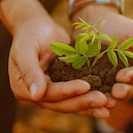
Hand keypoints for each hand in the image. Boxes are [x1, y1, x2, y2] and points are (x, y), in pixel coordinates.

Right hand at [0, 0, 113, 117]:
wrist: (38, 27)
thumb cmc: (30, 34)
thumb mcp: (26, 48)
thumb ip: (30, 71)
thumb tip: (36, 96)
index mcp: (23, 89)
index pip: (49, 95)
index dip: (67, 92)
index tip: (86, 86)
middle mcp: (37, 96)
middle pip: (62, 104)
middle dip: (84, 102)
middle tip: (104, 100)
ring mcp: (52, 94)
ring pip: (73, 104)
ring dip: (91, 106)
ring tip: (110, 106)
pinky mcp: (64, 89)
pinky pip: (79, 97)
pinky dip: (92, 99)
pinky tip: (109, 102)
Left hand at [70, 4, 132, 102]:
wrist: (94, 21)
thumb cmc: (120, 27)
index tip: (122, 76)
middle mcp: (127, 80)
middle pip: (130, 91)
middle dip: (124, 92)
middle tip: (116, 92)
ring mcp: (110, 84)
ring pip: (114, 96)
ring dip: (111, 100)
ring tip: (106, 101)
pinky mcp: (93, 84)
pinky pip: (96, 95)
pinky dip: (96, 100)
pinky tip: (91, 101)